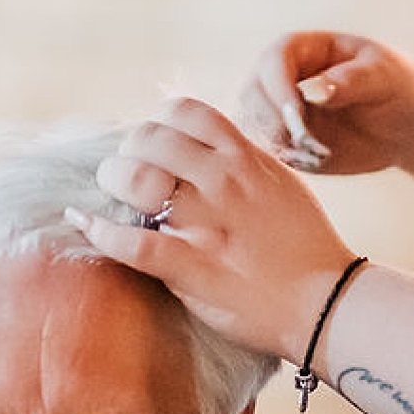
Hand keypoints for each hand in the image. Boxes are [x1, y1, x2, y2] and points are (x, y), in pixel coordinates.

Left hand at [75, 97, 359, 361]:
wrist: (327, 302)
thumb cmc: (306, 245)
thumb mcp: (281, 183)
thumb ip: (243, 160)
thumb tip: (205, 145)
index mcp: (245, 158)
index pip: (184, 111)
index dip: (157, 122)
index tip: (151, 144)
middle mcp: (223, 182)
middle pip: (150, 139)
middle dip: (127, 151)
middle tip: (123, 172)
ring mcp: (207, 224)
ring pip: (135, 180)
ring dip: (112, 183)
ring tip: (109, 195)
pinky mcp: (193, 267)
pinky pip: (131, 243)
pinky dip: (100, 231)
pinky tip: (86, 223)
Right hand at [237, 31, 413, 176]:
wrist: (406, 124)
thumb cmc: (396, 88)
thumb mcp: (383, 77)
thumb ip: (350, 81)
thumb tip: (313, 90)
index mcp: (303, 50)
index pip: (274, 61)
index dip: (279, 86)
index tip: (298, 113)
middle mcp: (281, 78)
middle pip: (252, 94)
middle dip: (274, 121)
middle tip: (308, 142)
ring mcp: (278, 113)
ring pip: (252, 127)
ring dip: (277, 145)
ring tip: (317, 154)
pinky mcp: (283, 143)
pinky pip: (266, 154)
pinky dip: (284, 161)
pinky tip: (314, 161)